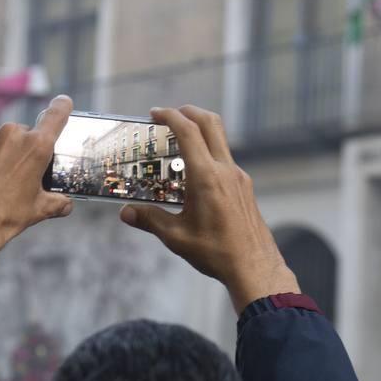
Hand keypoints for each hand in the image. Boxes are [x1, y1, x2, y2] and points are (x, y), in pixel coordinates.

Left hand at [0, 95, 73, 265]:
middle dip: (23, 150)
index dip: (62, 106)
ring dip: (1, 154)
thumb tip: (66, 204)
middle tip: (19, 175)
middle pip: (24, 134)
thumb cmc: (7, 216)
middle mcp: (12, 134)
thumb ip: (58, 202)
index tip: (63, 103)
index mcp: (37, 146)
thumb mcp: (40, 210)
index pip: (56, 114)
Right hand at [119, 105, 298, 312]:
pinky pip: (225, 161)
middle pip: (210, 123)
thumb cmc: (217, 253)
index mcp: (207, 177)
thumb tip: (126, 213)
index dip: (170, 116)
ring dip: (199, 133)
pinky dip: (208, 155)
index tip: (154, 113)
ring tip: (177, 146)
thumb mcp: (176, 237)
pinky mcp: (244, 188)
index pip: (188, 132)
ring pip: (220, 140)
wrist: (254, 267)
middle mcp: (225, 171)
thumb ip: (149, 220)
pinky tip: (194, 176)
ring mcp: (238, 178)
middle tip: (168, 115)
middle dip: (188, 112)